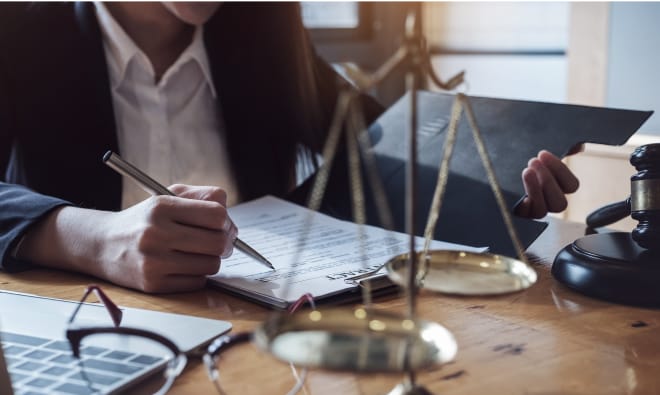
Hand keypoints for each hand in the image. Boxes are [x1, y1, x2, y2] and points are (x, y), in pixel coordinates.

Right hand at [20, 185, 236, 292]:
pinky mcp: (153, 284)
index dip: (226, 221)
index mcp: (161, 207)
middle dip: (226, 243)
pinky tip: (185, 265)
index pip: (216, 214)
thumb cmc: (144, 220)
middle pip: (218, 242)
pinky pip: (197, 282)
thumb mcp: (167, 196)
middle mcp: (156, 233)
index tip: (223, 225)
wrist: (102, 244)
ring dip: (211, 260)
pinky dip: (198, 274)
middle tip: (222, 242)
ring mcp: (154, 261)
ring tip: (199, 253)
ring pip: (211, 264)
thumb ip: (201, 196)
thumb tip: (227, 210)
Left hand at [515, 150, 579, 218]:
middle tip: (533, 162)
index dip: (560, 170)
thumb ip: (562, 150)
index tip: (543, 154)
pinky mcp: (520, 215)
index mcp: (560, 187)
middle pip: (559, 203)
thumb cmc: (523, 160)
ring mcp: (535, 210)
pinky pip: (526, 217)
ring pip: (542, 211)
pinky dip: (525, 207)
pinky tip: (521, 197)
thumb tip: (577, 147)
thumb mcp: (541, 155)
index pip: (571, 185)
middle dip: (547, 181)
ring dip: (535, 191)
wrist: (496, 167)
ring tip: (526, 172)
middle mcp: (550, 202)